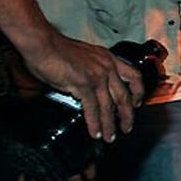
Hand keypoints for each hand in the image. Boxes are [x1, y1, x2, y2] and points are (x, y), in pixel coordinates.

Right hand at [26, 36, 144, 141]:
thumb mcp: (85, 58)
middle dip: (127, 115)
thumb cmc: (57, 50)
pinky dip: (94, 123)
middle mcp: (108, 67)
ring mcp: (97, 76)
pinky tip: (95, 132)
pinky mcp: (84, 84)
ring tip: (109, 137)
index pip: (133, 75)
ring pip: (109, 106)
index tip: (136, 103)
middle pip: (124, 95)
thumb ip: (93, 72)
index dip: (138, 91)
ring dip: (110, 124)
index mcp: (109, 59)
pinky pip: (92, 108)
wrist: (43, 44)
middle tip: (127, 127)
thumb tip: (92, 90)